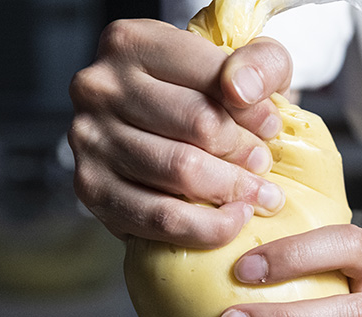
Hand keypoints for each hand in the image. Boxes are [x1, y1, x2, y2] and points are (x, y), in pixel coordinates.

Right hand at [68, 18, 294, 246]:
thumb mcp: (243, 64)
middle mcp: (100, 87)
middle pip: (198, 126)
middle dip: (245, 153)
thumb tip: (242, 90)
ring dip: (233, 191)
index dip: (254, 110)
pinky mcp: (92, 189)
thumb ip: (260, 62)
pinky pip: (160, 218)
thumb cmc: (208, 96)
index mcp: (132, 43)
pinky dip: (207, 227)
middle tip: (266, 167)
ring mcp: (89, 139)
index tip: (272, 127)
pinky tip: (233, 220)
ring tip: (259, 196)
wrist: (166, 133)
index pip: (211, 78)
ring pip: (180, 172)